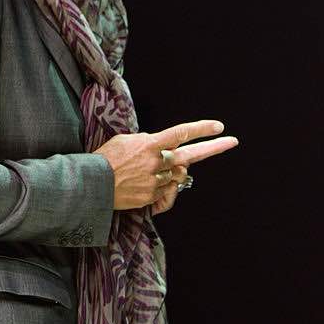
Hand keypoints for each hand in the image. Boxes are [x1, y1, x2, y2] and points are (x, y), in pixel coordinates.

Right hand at [93, 119, 237, 210]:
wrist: (92, 185)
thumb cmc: (105, 159)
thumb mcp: (126, 141)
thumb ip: (148, 142)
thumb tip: (161, 146)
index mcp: (150, 144)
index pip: (181, 133)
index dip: (201, 129)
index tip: (218, 126)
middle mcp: (158, 162)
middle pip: (191, 155)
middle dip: (214, 148)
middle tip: (232, 141)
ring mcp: (157, 181)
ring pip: (178, 176)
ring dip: (173, 173)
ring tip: (151, 172)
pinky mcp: (152, 197)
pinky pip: (166, 193)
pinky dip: (162, 189)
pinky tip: (147, 187)